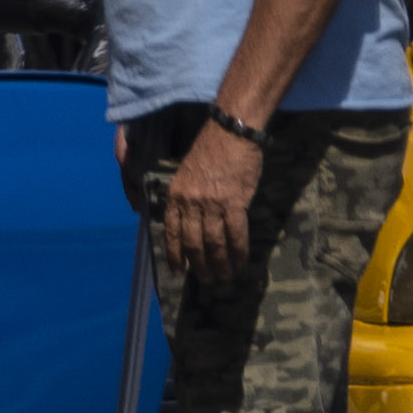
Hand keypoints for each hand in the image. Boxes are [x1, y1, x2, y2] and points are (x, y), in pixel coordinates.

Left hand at [159, 118, 262, 285]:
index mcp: (175, 197)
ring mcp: (212, 205)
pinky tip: (241, 261)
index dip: (176, 255)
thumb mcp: (185, 175)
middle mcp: (190, 204)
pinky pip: (236, 234)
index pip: (172, 233)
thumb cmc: (209, 151)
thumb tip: (189, 225)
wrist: (231, 132)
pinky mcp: (235, 203)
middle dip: (200, 265)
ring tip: (224, 276)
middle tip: (207, 280)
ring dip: (219, 263)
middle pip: (193, 243)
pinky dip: (238, 251)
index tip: (179, 272)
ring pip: (214, 243)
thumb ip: (184, 199)